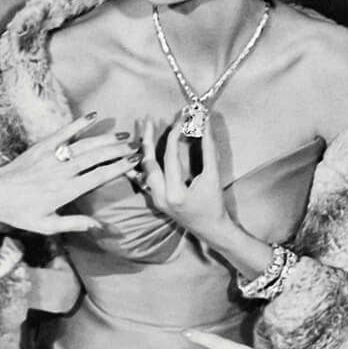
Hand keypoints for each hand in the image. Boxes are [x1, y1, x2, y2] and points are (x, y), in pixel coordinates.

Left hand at [0, 112, 139, 233]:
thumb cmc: (19, 212)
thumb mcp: (47, 225)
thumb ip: (75, 224)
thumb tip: (101, 227)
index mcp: (66, 191)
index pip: (99, 177)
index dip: (119, 168)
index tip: (134, 162)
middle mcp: (61, 172)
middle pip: (96, 157)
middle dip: (118, 151)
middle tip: (135, 147)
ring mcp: (52, 157)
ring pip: (85, 145)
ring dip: (105, 139)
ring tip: (123, 136)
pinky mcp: (42, 146)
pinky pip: (64, 132)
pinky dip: (79, 123)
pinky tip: (93, 116)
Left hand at [137, 116, 233, 245]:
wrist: (211, 229)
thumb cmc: (215, 205)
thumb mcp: (214, 177)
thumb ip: (209, 150)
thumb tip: (205, 124)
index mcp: (175, 193)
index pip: (170, 157)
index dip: (174, 135)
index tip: (180, 119)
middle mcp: (160, 197)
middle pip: (148, 163)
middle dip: (147, 139)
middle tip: (148, 119)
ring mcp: (155, 200)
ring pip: (142, 171)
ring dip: (142, 150)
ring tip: (143, 131)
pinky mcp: (155, 199)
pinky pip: (142, 180)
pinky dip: (138, 166)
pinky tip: (132, 153)